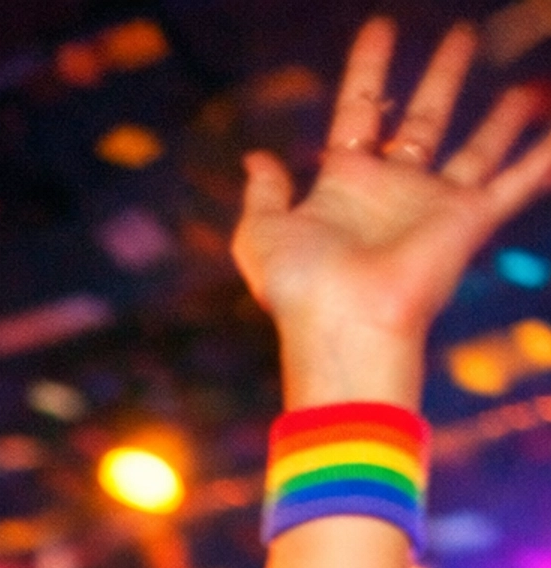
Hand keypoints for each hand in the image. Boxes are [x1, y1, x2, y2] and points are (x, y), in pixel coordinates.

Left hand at [232, 18, 550, 407]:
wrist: (347, 325)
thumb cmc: (302, 288)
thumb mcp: (262, 234)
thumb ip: (264, 194)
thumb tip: (257, 159)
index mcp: (345, 187)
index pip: (359, 112)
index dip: (369, 69)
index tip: (381, 28)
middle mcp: (394, 193)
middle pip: (424, 120)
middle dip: (442, 77)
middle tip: (462, 36)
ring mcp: (434, 208)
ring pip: (476, 148)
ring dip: (500, 118)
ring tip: (523, 88)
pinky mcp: (468, 222)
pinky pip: (514, 185)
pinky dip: (538, 163)